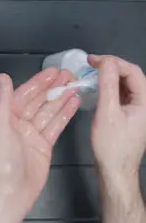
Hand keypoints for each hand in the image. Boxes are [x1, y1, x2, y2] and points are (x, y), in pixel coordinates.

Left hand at [0, 68, 79, 222]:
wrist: (11, 191)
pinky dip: (65, 114)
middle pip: (37, 101)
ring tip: (76, 85)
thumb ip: (2, 101)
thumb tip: (2, 77)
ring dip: (61, 98)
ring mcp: (31, 134)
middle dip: (52, 88)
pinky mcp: (44, 145)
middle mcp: (17, 124)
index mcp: (3, 117)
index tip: (52, 71)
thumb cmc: (0, 160)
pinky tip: (74, 103)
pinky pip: (55, 126)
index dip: (37, 82)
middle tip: (69, 74)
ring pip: (48, 112)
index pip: (22, 95)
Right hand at [88, 55, 145, 176]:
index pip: (132, 71)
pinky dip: (109, 88)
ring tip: (91, 73)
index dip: (113, 62)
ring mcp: (139, 109)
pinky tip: (97, 88)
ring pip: (126, 84)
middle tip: (90, 64)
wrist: (115, 169)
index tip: (92, 60)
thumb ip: (107, 85)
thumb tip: (105, 62)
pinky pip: (122, 94)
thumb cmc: (111, 144)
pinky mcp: (131, 114)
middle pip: (130, 76)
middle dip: (111, 67)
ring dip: (109, 77)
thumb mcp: (106, 112)